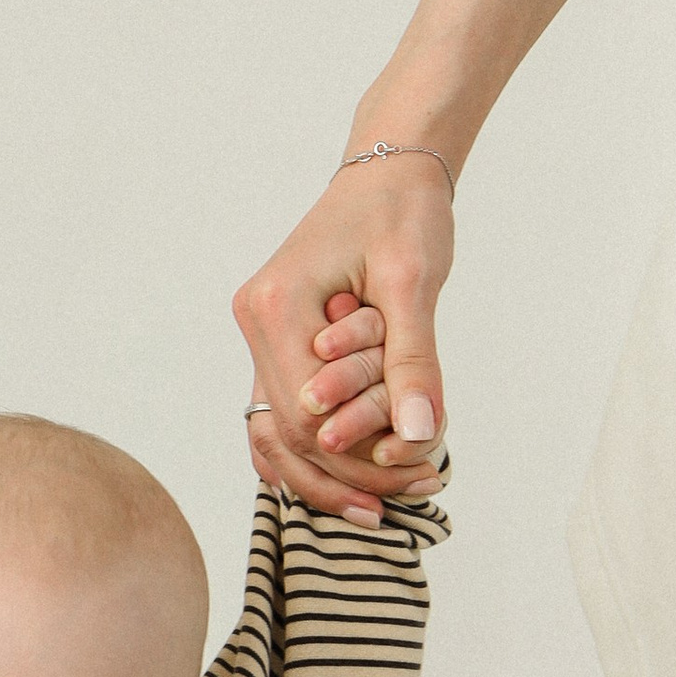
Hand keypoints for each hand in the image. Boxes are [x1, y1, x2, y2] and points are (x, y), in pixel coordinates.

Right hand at [234, 163, 455, 524]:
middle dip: (344, 476)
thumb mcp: (414, 281)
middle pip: (284, 434)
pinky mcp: (279, 340)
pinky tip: (353, 478)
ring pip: (276, 432)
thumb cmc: (401, 212)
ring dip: (324, 475)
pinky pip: (283, 412)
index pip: (305, 415)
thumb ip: (412, 358)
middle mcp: (257, 322)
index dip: (357, 459)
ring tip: (379, 506)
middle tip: (402, 504)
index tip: (417, 472)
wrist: (389, 170)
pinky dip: (314, 450)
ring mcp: (262, 334)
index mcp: (277, 306)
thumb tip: (419, 433)